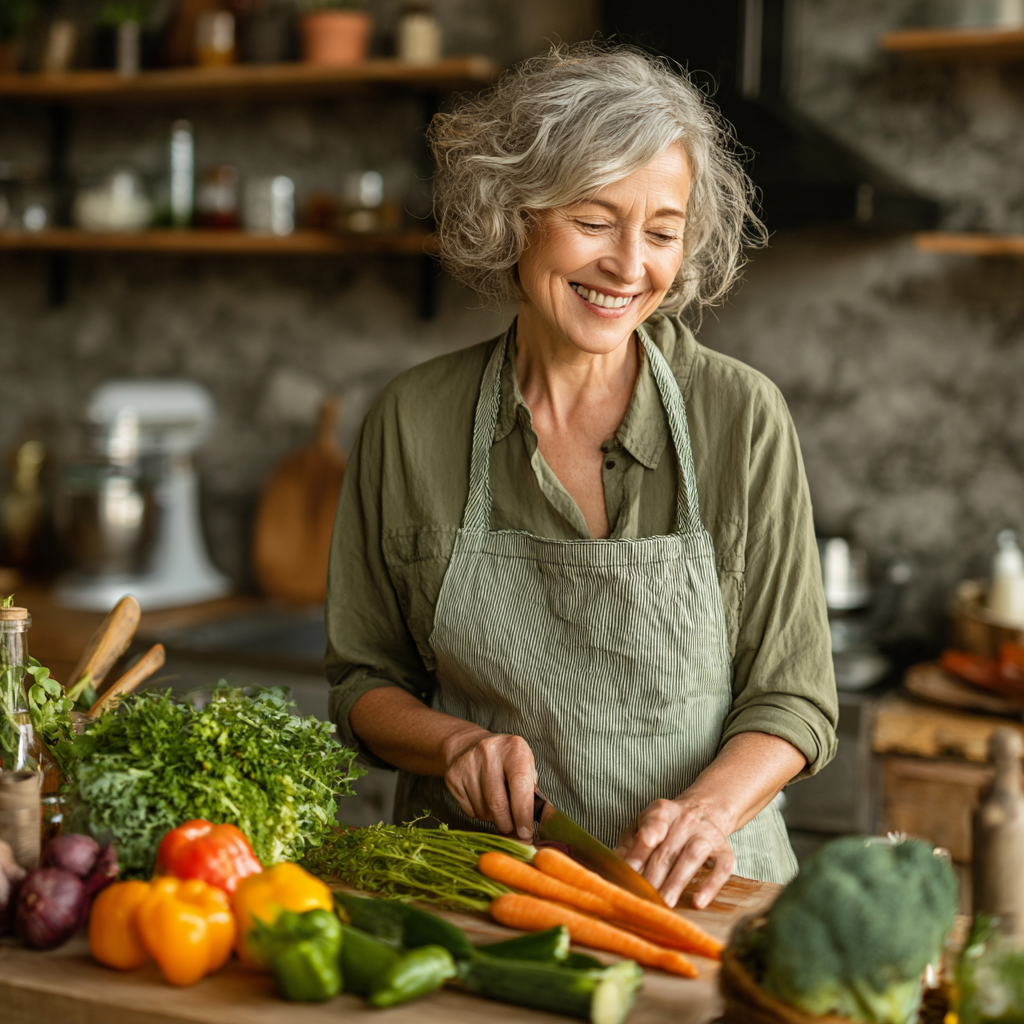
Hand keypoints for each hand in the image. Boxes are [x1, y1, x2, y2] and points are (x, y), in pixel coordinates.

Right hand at [443, 730, 536, 840]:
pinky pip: (469, 810)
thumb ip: (533, 790)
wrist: (469, 745)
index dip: (523, 813)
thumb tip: (542, 820)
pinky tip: (483, 801)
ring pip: (483, 810)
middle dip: (508, 824)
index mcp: (513, 748)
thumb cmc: (504, 759)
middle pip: (498, 803)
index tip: (526, 832)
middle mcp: (489, 753)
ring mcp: (468, 764)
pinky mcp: (453, 776)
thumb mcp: (524, 764)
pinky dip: (479, 814)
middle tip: (514, 832)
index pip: (520, 785)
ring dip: (493, 819)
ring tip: (498, 809)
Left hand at [616, 797, 734, 909]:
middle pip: (668, 850)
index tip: (630, 870)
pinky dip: (711, 885)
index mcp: (662, 811)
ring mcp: (707, 834)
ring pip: (692, 856)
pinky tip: (698, 902)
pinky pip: (722, 867)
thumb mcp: (644, 823)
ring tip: (665, 903)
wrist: (705, 809)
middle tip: (643, 898)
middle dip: (654, 876)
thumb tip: (616, 865)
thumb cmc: (667, 825)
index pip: (651, 827)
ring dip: (677, 882)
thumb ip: (630, 843)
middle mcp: (686, 820)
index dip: (640, 850)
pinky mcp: (725, 849)